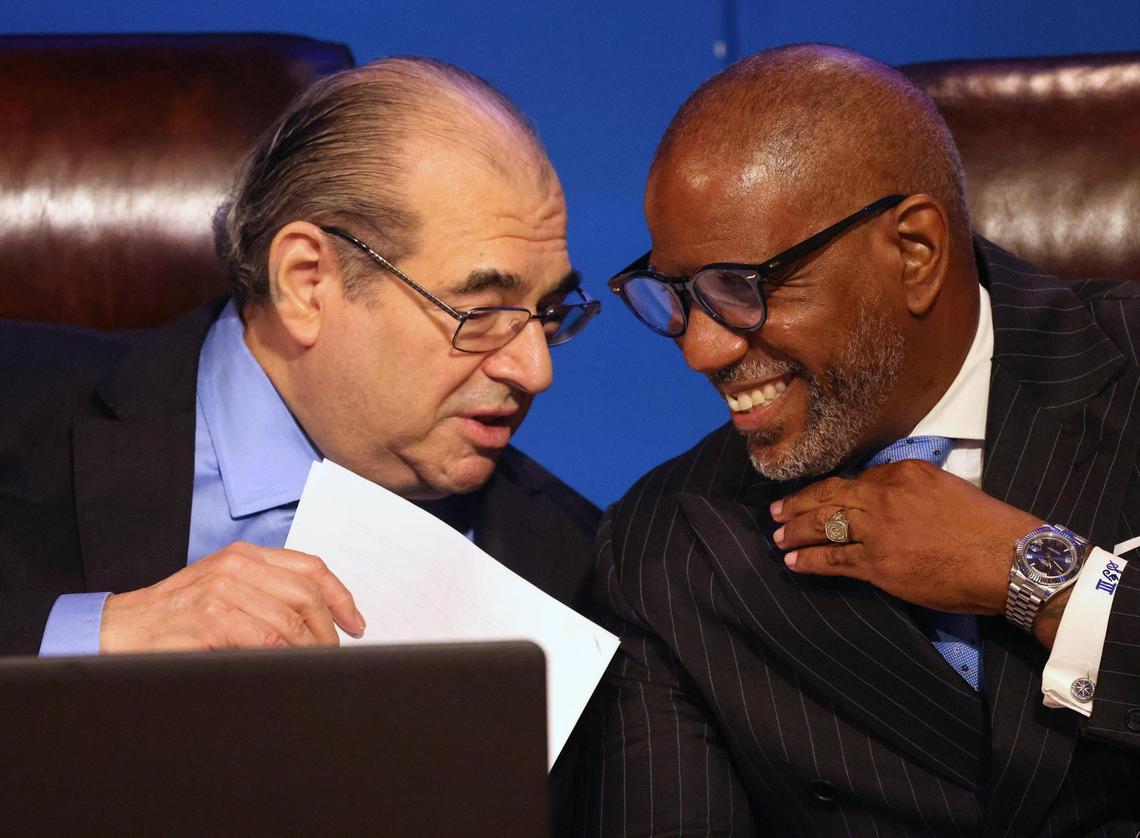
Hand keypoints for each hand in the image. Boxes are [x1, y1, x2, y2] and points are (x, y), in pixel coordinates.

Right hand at [100, 542, 364, 652]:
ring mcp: (224, 590)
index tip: (355, 622)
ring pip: (290, 619)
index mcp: (245, 554)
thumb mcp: (222, 588)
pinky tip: (290, 665)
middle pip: (307, 594)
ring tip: (318, 663)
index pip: (310, 568)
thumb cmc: (174, 615)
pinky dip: (285, 655)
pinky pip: (265, 638)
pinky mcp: (212, 619)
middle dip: (330, 626)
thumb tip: (314, 619)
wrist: (119, 628)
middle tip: (338, 650)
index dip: (340, 596)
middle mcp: (237, 566)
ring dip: (312, 646)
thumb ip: (264, 592)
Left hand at [770, 460, 1041, 616]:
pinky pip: (833, 559)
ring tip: (778, 536)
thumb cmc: (986, 526)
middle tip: (775, 512)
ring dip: (795, 531)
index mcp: (902, 472)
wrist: (1009, 559)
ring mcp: (878, 531)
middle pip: (828, 497)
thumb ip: (907, 488)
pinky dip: (808, 560)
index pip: (852, 478)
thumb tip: (880, 497)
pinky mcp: (878, 565)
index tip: (809, 494)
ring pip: (823, 526)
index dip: (824, 489)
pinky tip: (794, 561)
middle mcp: (884, 496)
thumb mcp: (945, 487)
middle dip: (797, 505)